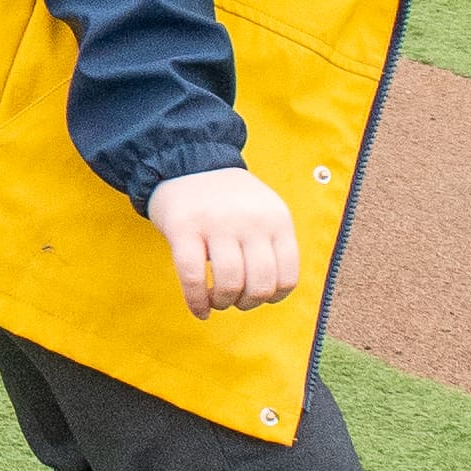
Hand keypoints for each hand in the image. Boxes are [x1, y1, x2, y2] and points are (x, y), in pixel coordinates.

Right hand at [146, 166, 298, 318]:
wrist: (185, 162)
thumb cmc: (227, 199)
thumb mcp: (263, 211)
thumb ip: (272, 244)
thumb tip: (269, 294)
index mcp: (276, 219)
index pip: (287, 277)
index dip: (273, 297)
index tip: (259, 297)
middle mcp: (250, 220)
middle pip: (259, 285)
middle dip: (247, 303)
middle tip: (235, 300)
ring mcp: (216, 223)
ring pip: (229, 284)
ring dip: (223, 303)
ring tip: (216, 300)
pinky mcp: (184, 228)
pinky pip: (193, 277)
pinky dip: (196, 302)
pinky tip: (199, 309)